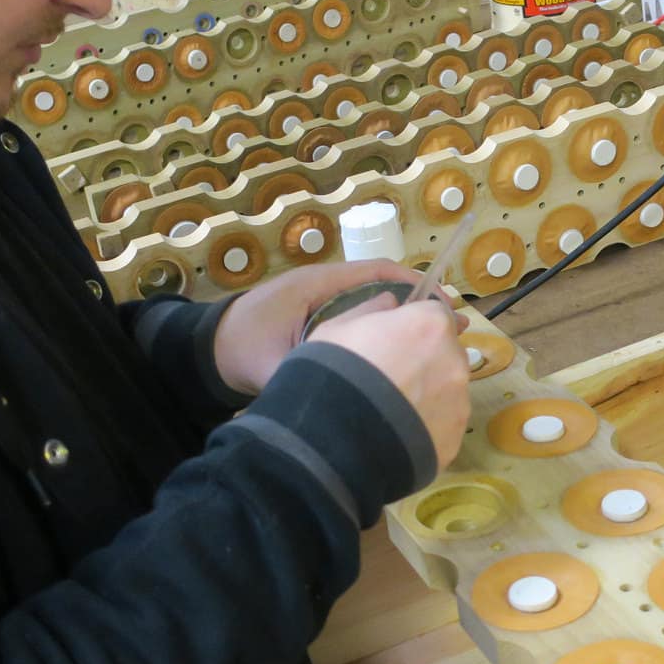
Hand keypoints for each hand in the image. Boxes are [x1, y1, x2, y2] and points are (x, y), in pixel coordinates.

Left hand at [213, 260, 435, 395]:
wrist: (206, 351)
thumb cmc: (239, 348)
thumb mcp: (272, 364)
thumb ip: (308, 372)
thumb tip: (350, 390)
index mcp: (318, 285)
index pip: (377, 273)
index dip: (415, 286)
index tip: (443, 307)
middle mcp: (326, 287)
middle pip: (385, 287)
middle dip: (421, 306)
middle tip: (457, 330)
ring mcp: (325, 304)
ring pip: (377, 305)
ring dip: (407, 321)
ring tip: (442, 344)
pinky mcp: (323, 322)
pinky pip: (364, 320)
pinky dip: (388, 332)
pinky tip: (406, 356)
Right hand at [307, 300, 470, 467]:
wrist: (333, 440)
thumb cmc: (333, 373)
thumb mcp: (337, 328)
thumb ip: (371, 309)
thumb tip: (389, 302)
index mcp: (430, 324)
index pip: (436, 313)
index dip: (416, 324)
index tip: (398, 336)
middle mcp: (454, 360)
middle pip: (446, 351)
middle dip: (425, 359)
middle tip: (391, 376)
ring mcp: (459, 401)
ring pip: (448, 389)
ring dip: (428, 393)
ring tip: (393, 410)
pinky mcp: (455, 437)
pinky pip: (443, 423)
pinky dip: (427, 424)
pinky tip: (399, 433)